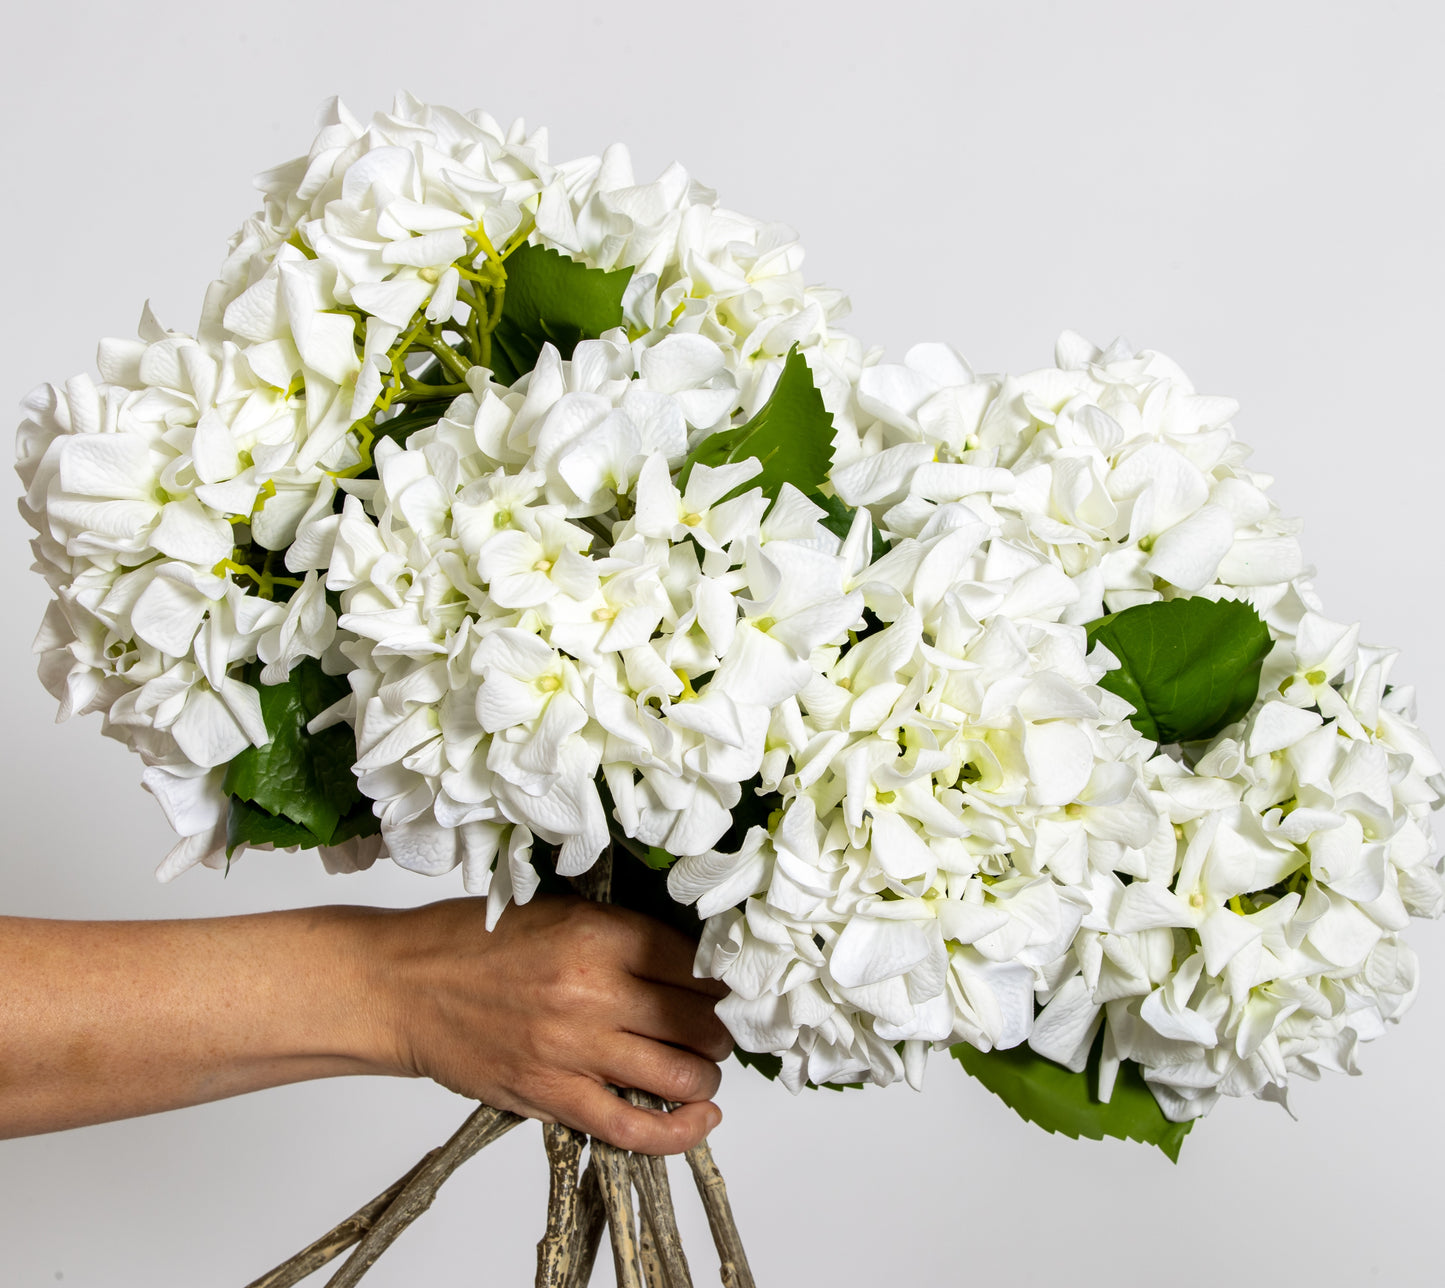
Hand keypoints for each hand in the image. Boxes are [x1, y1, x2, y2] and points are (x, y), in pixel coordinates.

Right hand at [361, 895, 732, 1154]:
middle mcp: (593, 991)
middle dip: (719, 1027)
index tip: (726, 984)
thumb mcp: (557, 910)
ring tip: (700, 1067)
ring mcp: (573, 1048)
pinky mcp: (551, 1094)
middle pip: (699, 1020)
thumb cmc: (472, 943)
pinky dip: (678, 1132)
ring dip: (704, 1075)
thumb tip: (687, 958)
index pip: (695, 962)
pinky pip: (633, 1127)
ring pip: (680, 1075)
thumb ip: (619, 933)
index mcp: (597, 935)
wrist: (402, 985)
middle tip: (715, 1026)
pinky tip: (699, 1119)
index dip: (721, 977)